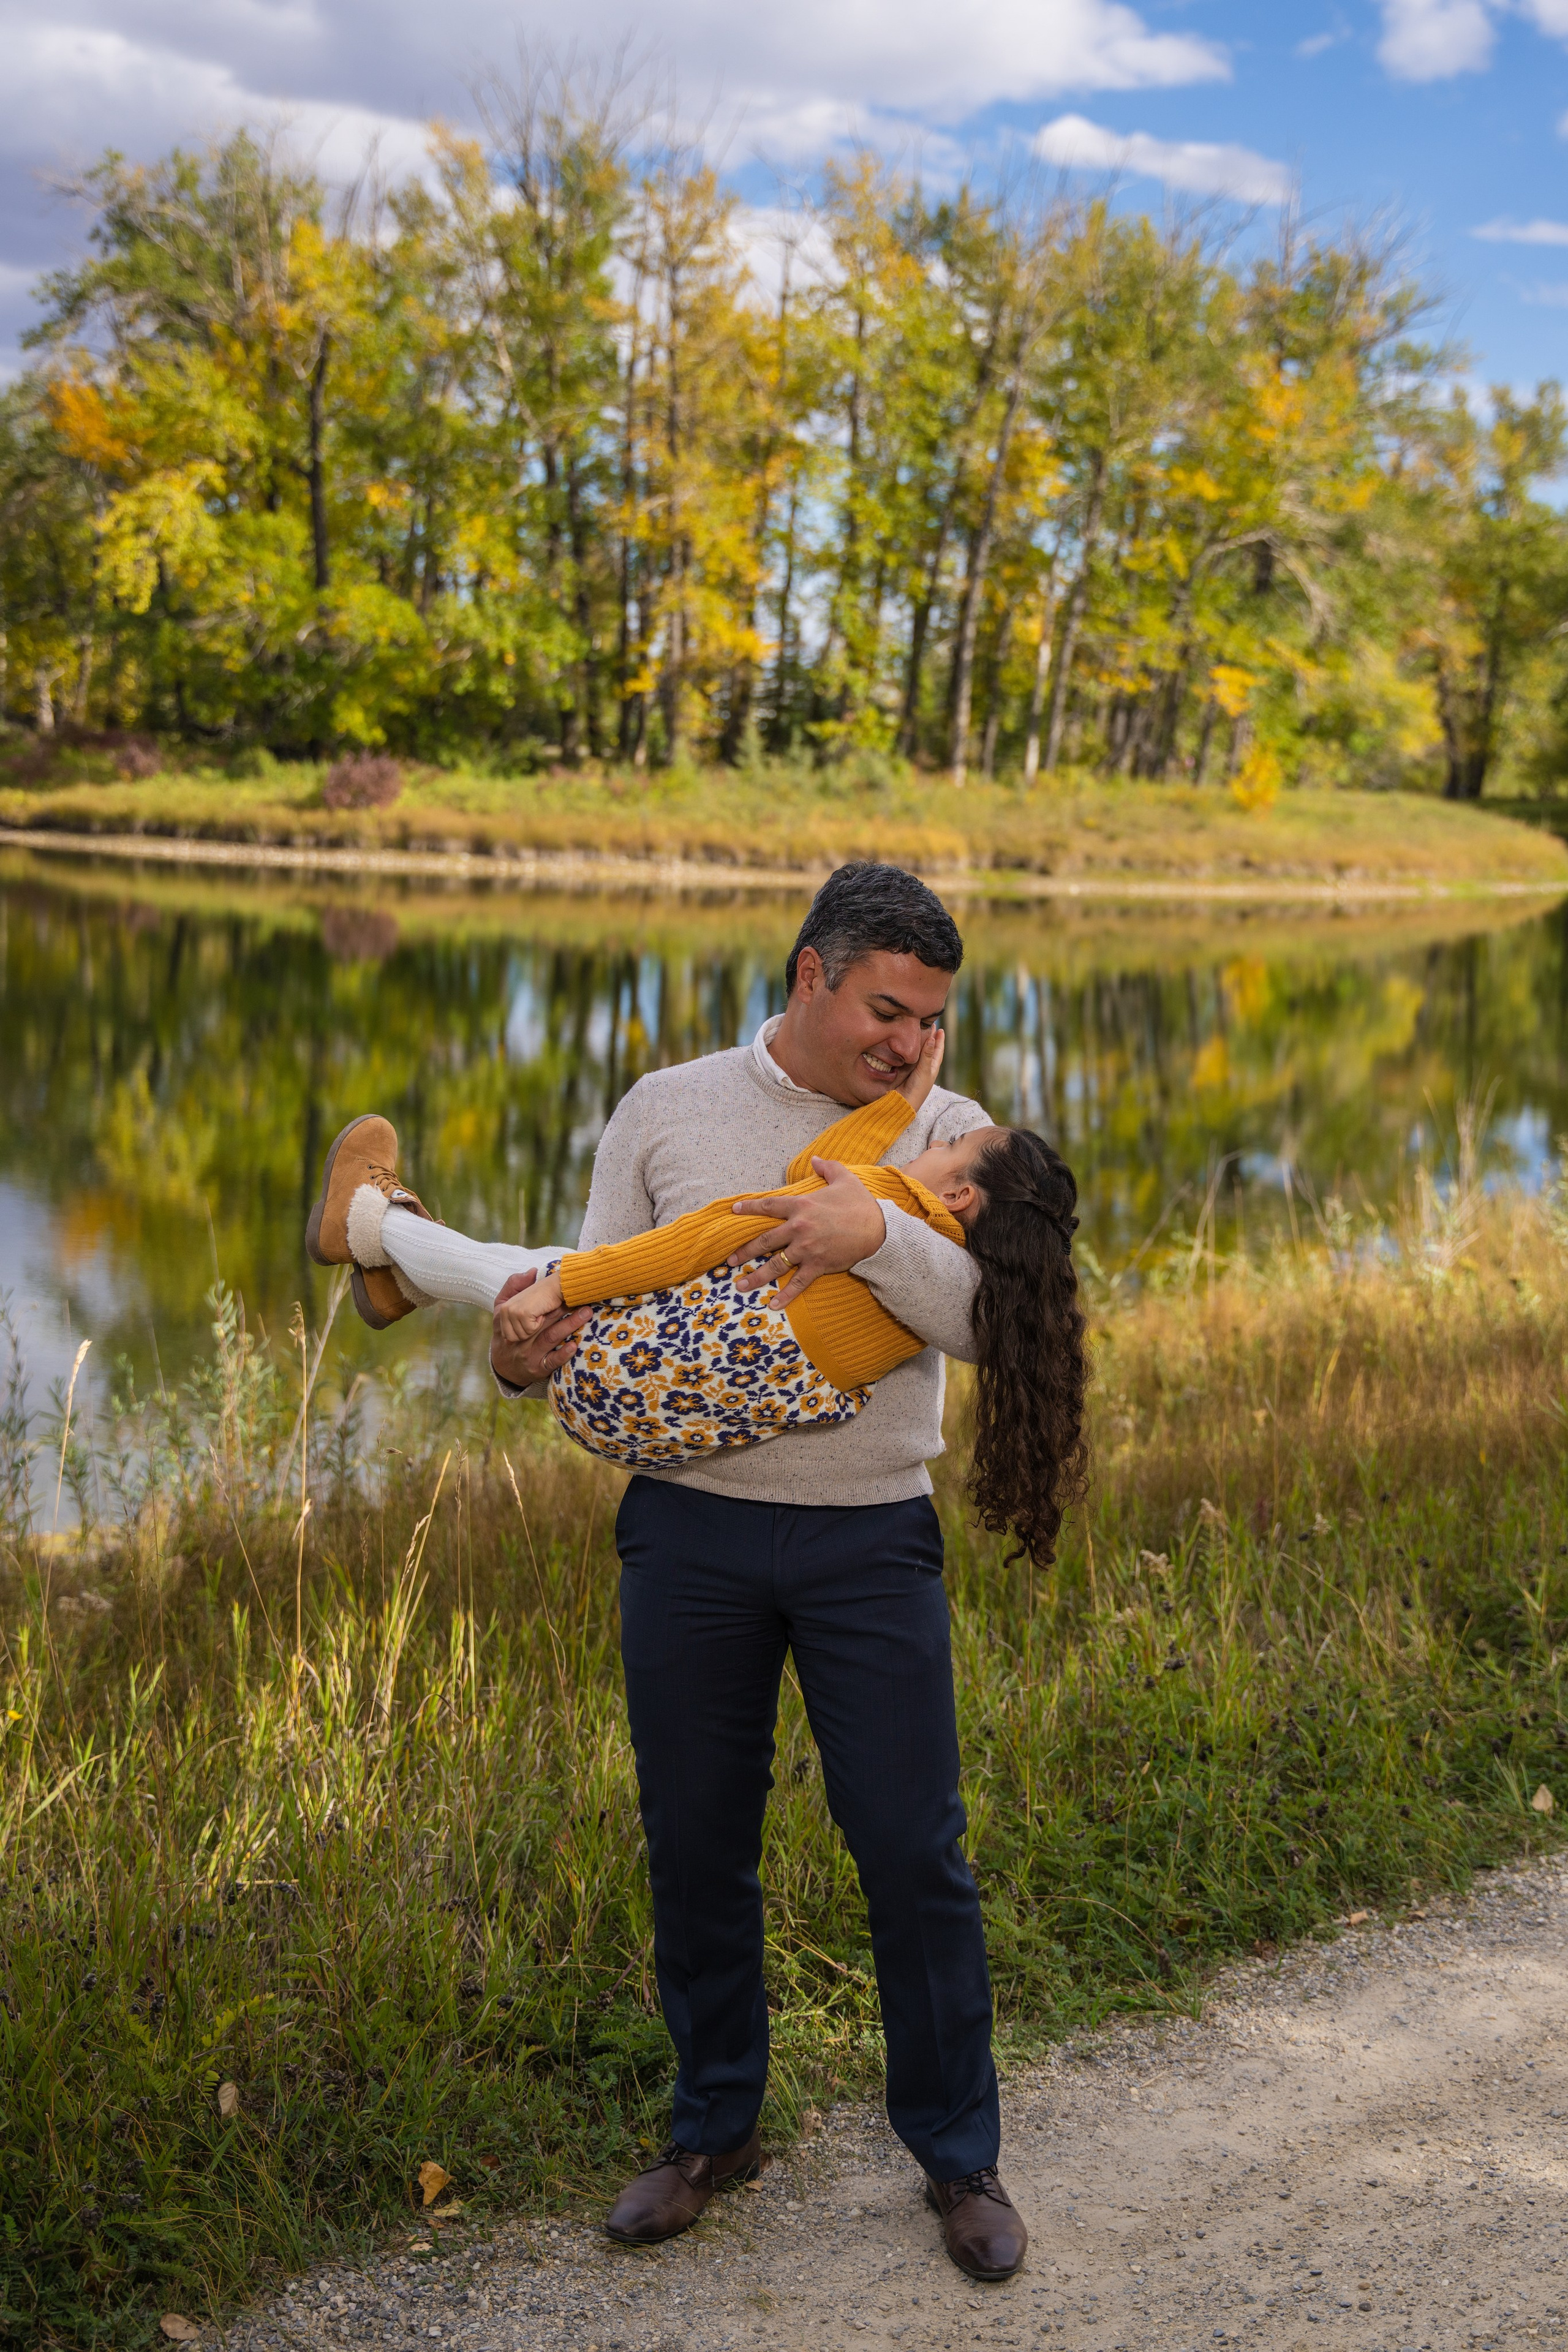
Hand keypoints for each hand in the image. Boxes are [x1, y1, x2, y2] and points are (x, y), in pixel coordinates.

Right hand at [491, 1267, 590, 1388]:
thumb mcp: (500, 1312)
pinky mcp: (538, 1369)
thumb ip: (512, 1288)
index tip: (566, 1289)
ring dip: (569, 1325)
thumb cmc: (506, 1335)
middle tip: (583, 1297)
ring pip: (550, 1338)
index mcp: (512, 1322)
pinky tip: (574, 1346)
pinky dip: (562, 1355)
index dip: (549, 1299)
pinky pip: (551, 1362)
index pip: (530, 1308)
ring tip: (585, 1313)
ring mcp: (530, 1354)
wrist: (503, 1368)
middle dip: (564, 1308)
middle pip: (543, 1321)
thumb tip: (531, 1271)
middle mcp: (521, 1338)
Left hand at [495, 1268, 565, 1346]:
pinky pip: (530, 1330)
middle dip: (526, 1332)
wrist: (554, 1287)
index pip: (506, 1335)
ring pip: (522, 1335)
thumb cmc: (541, 1298)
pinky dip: (539, 1323)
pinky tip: (540, 1312)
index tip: (528, 1319)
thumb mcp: (523, 1310)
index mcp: (502, 1309)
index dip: (521, 1332)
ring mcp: (512, 1311)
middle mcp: (504, 1310)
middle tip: (533, 1316)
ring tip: (537, 1312)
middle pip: (512, 1337)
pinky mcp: (522, 1313)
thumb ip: (512, 1323)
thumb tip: (507, 1341)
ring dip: (534, 1327)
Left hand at [727, 1158, 886, 1309]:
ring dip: (756, 1277)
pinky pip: (798, 1283)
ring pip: (775, 1264)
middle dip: (745, 1251)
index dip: (749, 1208)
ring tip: (739, 1286)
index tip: (734, 1211)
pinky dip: (785, 1295)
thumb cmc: (861, 1204)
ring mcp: (807, 1249)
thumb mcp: (845, 1178)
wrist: (879, 1230)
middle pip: (765, 1241)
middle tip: (730, 1260)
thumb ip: (827, 1168)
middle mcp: (799, 1228)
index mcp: (802, 1205)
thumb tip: (815, 1159)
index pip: (769, 1206)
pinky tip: (772, 1305)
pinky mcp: (818, 1265)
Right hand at [898, 1024, 944, 1107]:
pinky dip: (911, 1051)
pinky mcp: (906, 1072)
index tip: (940, 1030)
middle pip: (929, 1050)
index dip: (939, 1040)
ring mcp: (916, 1070)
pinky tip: (907, 1047)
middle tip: (929, 1027)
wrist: (903, 1102)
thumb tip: (932, 1038)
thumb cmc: (917, 1089)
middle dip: (930, 1039)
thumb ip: (927, 1055)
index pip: (938, 1051)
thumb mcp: (924, 1071)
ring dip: (920, 1044)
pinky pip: (910, 1058)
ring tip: (919, 1033)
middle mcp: (925, 1068)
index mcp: (932, 1068)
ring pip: (920, 1054)